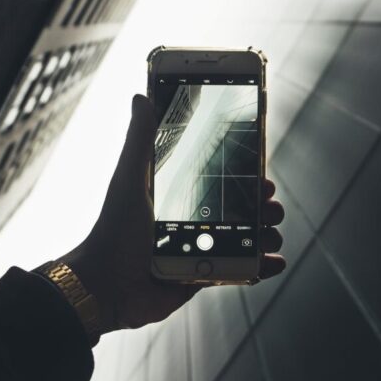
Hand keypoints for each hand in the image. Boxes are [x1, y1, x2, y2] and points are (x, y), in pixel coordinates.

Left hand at [60, 94, 285, 333]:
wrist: (106, 284)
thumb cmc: (113, 229)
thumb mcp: (130, 178)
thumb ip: (140, 138)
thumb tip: (140, 96)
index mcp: (180, 196)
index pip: (221, 181)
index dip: (245, 177)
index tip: (261, 172)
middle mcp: (193, 222)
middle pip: (242, 210)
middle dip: (263, 207)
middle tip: (270, 205)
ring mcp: (201, 250)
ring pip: (246, 239)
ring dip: (266, 234)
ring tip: (270, 233)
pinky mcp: (204, 277)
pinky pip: (240, 270)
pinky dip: (262, 267)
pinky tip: (274, 261)